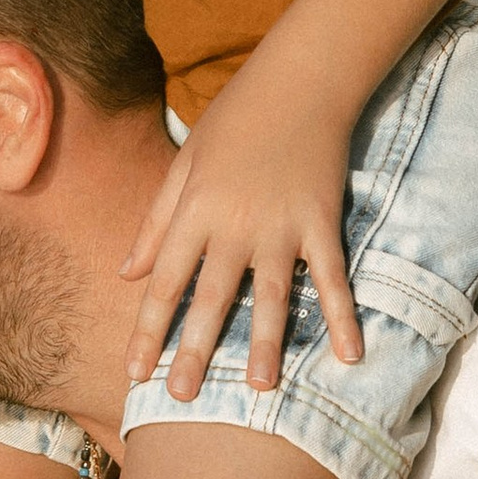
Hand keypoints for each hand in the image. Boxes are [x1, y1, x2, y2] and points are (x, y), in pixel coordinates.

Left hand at [122, 59, 362, 401]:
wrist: (299, 81)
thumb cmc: (235, 120)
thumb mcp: (184, 164)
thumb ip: (156, 221)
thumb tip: (127, 273)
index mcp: (194, 211)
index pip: (164, 282)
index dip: (147, 330)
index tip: (135, 372)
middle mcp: (235, 224)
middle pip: (211, 297)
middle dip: (193, 350)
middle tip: (181, 397)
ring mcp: (282, 226)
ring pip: (271, 296)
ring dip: (264, 344)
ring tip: (256, 390)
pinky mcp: (322, 222)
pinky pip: (333, 278)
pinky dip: (343, 316)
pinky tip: (350, 355)